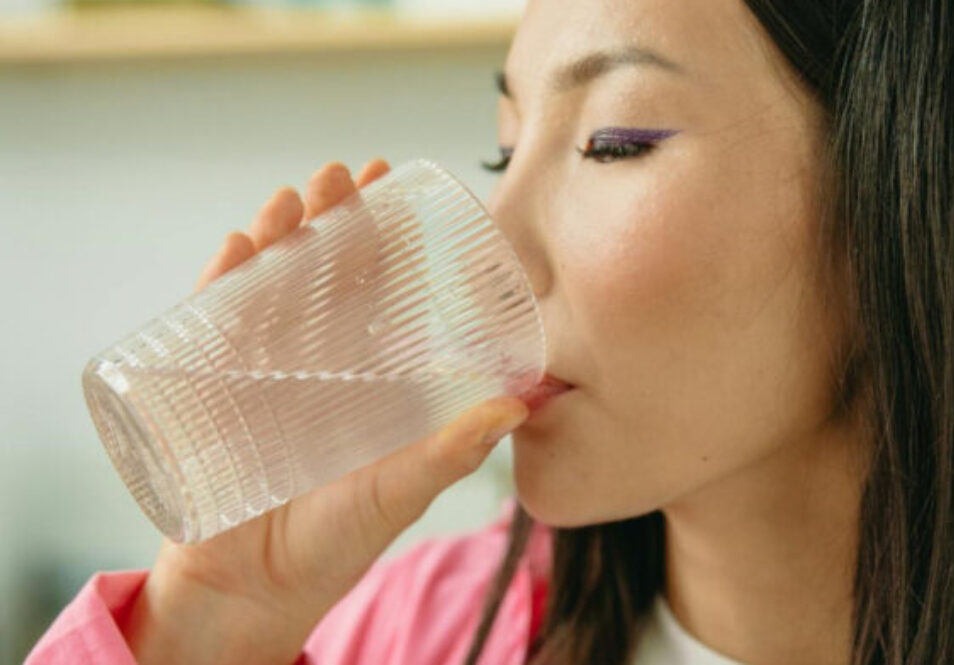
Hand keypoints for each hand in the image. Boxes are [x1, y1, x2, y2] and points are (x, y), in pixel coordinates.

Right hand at [125, 159, 528, 664]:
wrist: (252, 593)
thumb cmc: (334, 545)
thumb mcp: (400, 491)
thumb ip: (452, 452)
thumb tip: (516, 404)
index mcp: (362, 375)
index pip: (372, 288)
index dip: (380, 235)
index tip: (390, 184)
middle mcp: (311, 362)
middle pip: (317, 271)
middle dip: (328, 217)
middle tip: (339, 175)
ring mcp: (256, 371)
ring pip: (265, 284)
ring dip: (275, 235)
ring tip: (291, 199)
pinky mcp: (206, 391)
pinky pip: (209, 325)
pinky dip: (218, 283)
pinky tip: (234, 248)